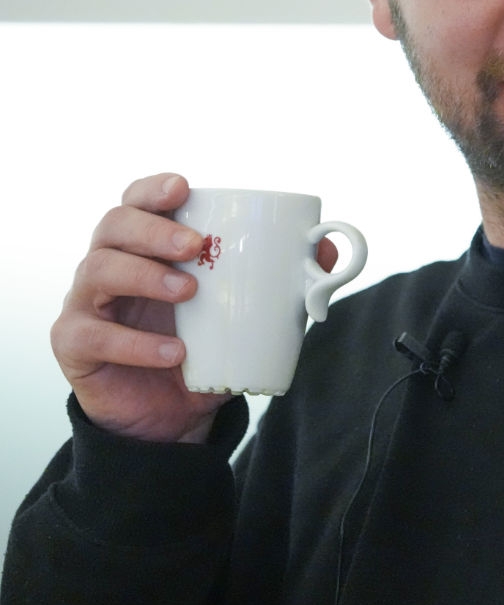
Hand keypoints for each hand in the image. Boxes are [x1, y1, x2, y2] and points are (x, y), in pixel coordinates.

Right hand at [50, 173, 337, 443]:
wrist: (172, 417)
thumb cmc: (205, 348)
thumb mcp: (248, 315)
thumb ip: (281, 282)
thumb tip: (325, 251)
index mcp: (145, 246)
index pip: (137, 201)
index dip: (154, 188)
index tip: (183, 187)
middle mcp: (109, 265)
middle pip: (113, 226)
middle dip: (153, 229)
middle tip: (196, 245)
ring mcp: (86, 303)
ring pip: (98, 269)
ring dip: (145, 274)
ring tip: (189, 290)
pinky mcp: (75, 345)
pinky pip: (94, 334)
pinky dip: (136, 343)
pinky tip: (175, 352)